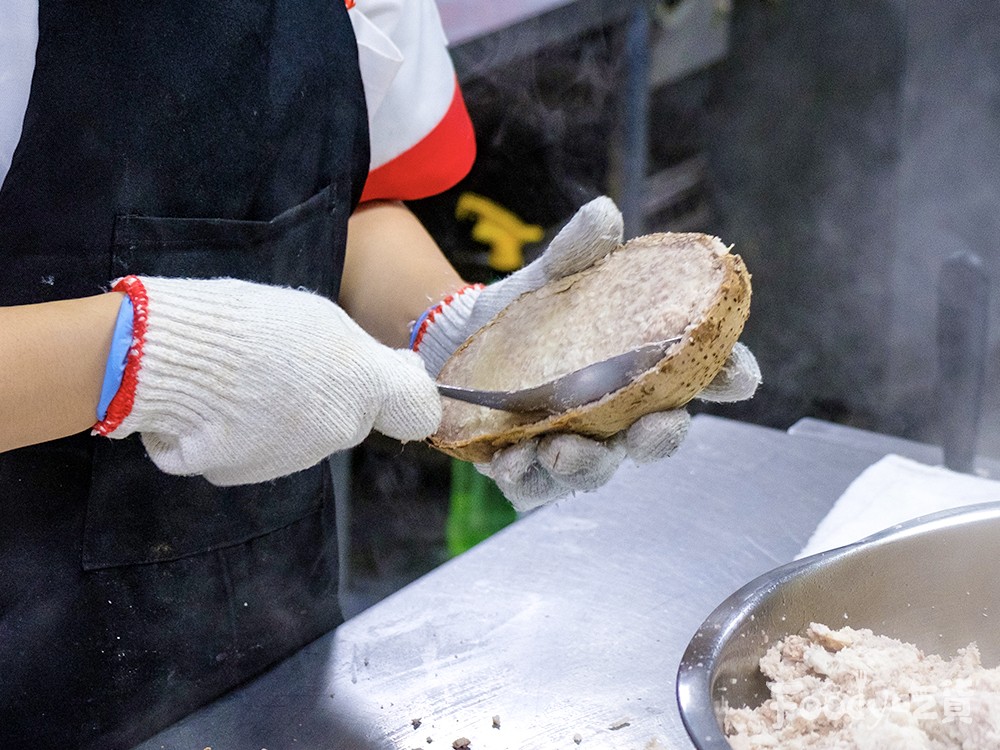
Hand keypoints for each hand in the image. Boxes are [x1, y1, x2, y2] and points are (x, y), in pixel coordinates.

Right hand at [95, 276, 440, 485]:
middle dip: (335, 395)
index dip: (407, 391)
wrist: (165, 358)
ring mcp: (294, 459)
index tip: (390, 372)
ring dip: (288, 412)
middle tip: (290, 360)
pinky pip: (261, 450)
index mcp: (365, 387)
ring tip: (247, 377)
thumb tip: (402, 373)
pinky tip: (222, 404)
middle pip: (354, 418)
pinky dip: (247, 432)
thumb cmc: (245, 324)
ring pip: (307, 435)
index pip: (419, 411)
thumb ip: (367, 357)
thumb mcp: (320, 319)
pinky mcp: (248, 475)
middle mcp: (339, 432)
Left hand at [414, 197, 759, 511]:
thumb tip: (603, 215)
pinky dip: (524, 475)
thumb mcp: (552, 276)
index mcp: (642, 370)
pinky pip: (532, 485)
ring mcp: (575, 447)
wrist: (465, 338)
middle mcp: (617, 416)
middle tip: (652, 428)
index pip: (700, 376)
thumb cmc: (530, 310)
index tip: (739, 376)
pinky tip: (510, 459)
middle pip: (655, 438)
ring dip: (584, 466)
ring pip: (594, 470)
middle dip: (660, 440)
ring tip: (558, 449)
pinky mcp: (526, 467)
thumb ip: (577, 252)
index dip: (728, 377)